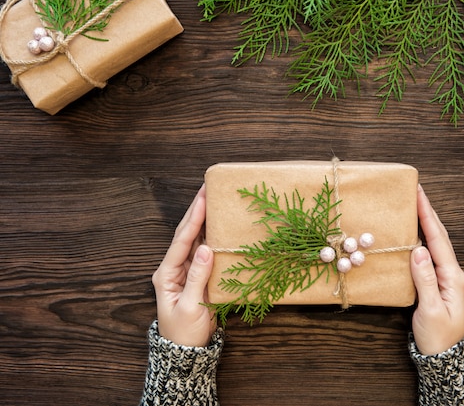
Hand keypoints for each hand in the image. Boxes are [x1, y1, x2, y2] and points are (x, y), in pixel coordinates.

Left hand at [152, 184, 216, 346]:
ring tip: (213, 199)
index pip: (181, 240)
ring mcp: (185, 271)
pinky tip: (220, 224)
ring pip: (195, 239)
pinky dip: (211, 236)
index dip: (193, 218)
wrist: (186, 352)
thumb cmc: (184, 332)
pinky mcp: (197, 276)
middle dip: (196, 210)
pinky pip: (204, 252)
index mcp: (167, 274)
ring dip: (203, 219)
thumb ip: (197, 277)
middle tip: (207, 188)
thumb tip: (205, 249)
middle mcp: (174, 268)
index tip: (203, 198)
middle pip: (185, 233)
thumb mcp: (190, 306)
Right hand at [410, 184, 463, 354]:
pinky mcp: (436, 284)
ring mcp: (445, 278)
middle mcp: (451, 273)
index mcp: (453, 277)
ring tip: (414, 206)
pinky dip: (422, 240)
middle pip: (439, 236)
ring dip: (425, 224)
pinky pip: (429, 256)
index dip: (428, 215)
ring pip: (434, 244)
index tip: (419, 195)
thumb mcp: (430, 310)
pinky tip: (414, 235)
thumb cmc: (439, 337)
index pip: (438, 239)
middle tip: (416, 192)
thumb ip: (425, 280)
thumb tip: (418, 250)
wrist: (447, 359)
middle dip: (427, 212)